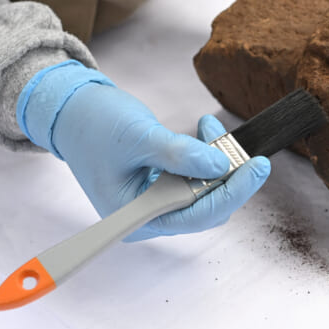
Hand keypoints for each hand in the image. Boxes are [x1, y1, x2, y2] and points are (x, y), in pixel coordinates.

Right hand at [18, 61, 269, 240]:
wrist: (71, 110)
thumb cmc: (94, 125)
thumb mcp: (139, 137)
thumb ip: (179, 154)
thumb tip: (221, 164)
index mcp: (136, 218)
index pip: (197, 215)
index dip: (232, 192)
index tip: (257, 167)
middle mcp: (148, 217)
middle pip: (206, 207)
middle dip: (229, 175)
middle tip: (243, 146)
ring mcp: (155, 203)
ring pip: (205, 190)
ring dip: (218, 160)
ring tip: (211, 126)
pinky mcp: (161, 186)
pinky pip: (196, 177)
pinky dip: (206, 155)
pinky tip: (205, 131)